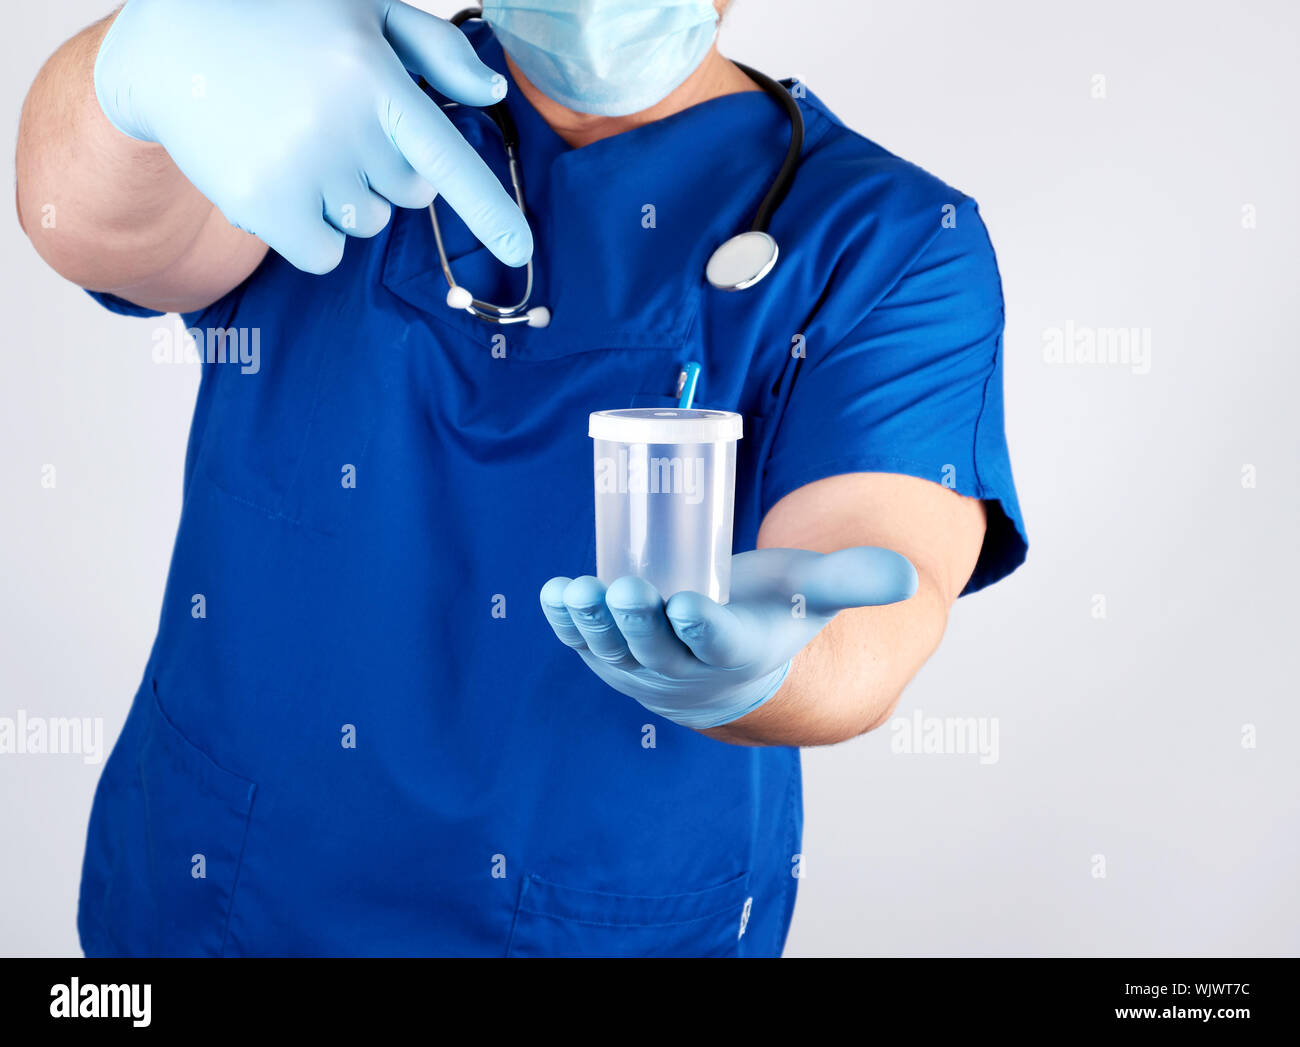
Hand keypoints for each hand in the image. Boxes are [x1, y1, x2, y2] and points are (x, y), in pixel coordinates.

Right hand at [94, 0, 531, 273]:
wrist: (169, 45)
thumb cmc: (282, 22)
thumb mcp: (360, 10)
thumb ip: (434, 50)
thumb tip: (491, 96)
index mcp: (374, 78)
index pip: (447, 161)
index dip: (490, 211)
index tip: (521, 251)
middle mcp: (341, 127)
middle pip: (407, 197)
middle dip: (382, 171)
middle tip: (331, 124)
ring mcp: (299, 168)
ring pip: (366, 225)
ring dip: (344, 199)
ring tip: (297, 144)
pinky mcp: (261, 203)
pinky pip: (324, 255)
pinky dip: (312, 235)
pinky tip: (282, 183)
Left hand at [540, 547, 917, 729]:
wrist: (729, 664)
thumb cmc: (770, 616)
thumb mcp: (812, 596)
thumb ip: (854, 580)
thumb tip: (910, 575)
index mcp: (736, 654)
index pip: (718, 646)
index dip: (701, 629)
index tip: (686, 605)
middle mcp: (685, 671)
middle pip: (658, 649)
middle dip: (638, 622)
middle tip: (625, 589)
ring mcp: (641, 669)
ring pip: (613, 650)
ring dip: (591, 624)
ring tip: (575, 591)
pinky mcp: (610, 657)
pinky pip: (583, 644)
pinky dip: (563, 623)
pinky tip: (549, 595)